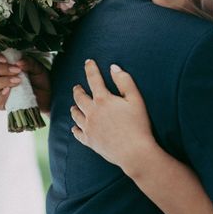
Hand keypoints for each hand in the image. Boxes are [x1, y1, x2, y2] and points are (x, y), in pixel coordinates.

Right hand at [0, 52, 50, 111]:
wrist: (48, 94)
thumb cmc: (40, 78)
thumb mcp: (38, 67)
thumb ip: (29, 63)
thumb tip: (19, 62)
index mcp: (4, 64)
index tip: (4, 59)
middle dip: (1, 68)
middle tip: (17, 70)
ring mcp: (1, 90)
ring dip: (4, 80)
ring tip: (18, 80)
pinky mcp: (6, 103)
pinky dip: (1, 98)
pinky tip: (9, 92)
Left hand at [71, 60, 156, 174]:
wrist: (134, 152)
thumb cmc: (138, 124)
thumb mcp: (136, 99)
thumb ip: (124, 81)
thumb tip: (113, 67)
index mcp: (103, 100)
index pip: (94, 79)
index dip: (90, 68)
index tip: (88, 62)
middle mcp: (92, 112)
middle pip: (79, 98)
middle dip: (78, 90)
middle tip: (77, 87)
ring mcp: (89, 128)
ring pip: (76, 115)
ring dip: (74, 108)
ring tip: (73, 106)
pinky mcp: (90, 141)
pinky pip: (78, 134)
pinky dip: (75, 129)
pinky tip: (74, 128)